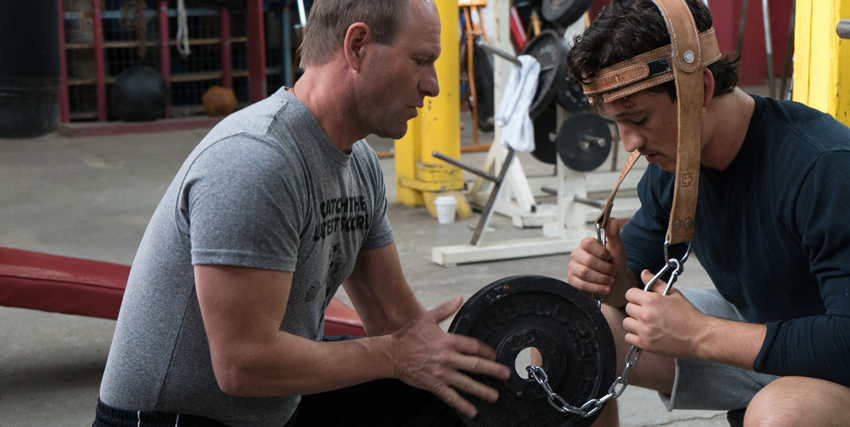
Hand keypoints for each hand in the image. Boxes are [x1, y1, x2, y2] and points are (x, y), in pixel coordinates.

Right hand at [389, 296, 510, 418]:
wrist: (391, 354)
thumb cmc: (408, 336)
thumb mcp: (427, 318)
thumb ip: (445, 309)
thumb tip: (459, 298)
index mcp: (447, 341)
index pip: (473, 346)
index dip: (487, 350)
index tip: (495, 355)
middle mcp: (447, 358)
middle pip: (475, 365)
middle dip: (493, 370)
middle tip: (506, 375)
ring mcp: (441, 373)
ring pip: (466, 383)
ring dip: (482, 390)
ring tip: (494, 396)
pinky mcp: (434, 385)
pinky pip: (450, 397)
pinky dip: (462, 404)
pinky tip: (472, 411)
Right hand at [567, 217, 633, 305]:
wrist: (613, 283)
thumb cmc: (614, 264)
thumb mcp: (617, 249)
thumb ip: (614, 234)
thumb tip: (612, 219)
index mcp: (586, 244)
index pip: (588, 243)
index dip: (602, 253)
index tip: (610, 258)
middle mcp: (576, 254)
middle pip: (588, 261)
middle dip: (605, 269)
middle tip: (613, 272)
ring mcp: (572, 267)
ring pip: (585, 273)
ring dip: (602, 279)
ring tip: (611, 281)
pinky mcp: (572, 280)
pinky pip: (581, 285)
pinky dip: (596, 288)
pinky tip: (605, 288)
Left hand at [621, 270, 710, 358]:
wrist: (698, 336)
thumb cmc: (687, 315)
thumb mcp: (673, 294)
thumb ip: (655, 283)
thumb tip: (644, 273)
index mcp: (651, 300)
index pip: (629, 294)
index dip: (636, 296)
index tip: (642, 301)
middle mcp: (645, 314)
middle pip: (628, 308)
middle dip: (636, 308)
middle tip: (648, 313)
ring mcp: (644, 330)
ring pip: (626, 322)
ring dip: (634, 322)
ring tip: (646, 324)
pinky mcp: (645, 344)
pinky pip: (628, 338)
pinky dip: (634, 336)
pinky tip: (645, 334)